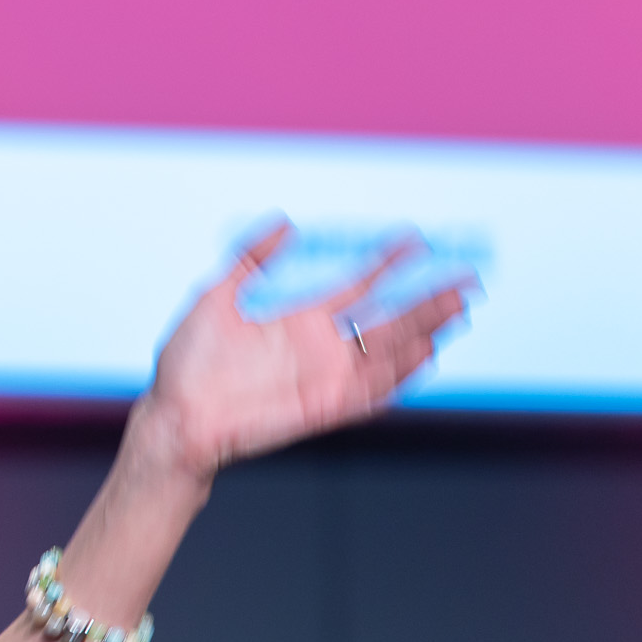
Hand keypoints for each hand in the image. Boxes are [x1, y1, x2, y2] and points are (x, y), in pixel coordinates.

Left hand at [144, 219, 469, 477]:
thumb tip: (283, 223)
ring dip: (424, 331)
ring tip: (458, 309)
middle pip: (387, 320)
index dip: (386, 264)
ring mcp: (325, 378)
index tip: (415, 240)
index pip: (355, 287)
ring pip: (388, 352)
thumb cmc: (188, 364)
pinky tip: (426, 355)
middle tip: (465, 279)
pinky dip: (399, 374)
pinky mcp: (323, 407)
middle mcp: (319, 348)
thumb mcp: (216, 295)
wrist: (175, 417)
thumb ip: (250, 259)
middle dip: (427, 301)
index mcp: (298, 320)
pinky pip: (372, 391)